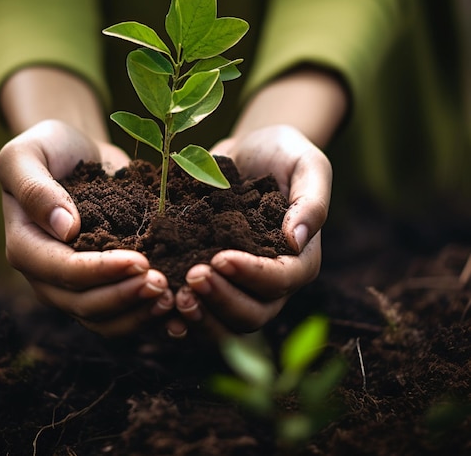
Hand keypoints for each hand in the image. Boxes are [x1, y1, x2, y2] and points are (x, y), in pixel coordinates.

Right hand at [0, 119, 173, 336]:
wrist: (76, 152)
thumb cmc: (48, 148)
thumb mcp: (26, 155)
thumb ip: (34, 188)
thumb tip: (64, 229)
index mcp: (25, 245)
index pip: (60, 271)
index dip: (99, 272)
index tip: (139, 261)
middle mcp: (46, 274)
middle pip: (83, 303)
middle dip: (125, 297)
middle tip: (164, 284)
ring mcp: (74, 284)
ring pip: (103, 318)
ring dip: (138, 313)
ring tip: (172, 297)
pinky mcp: (101, 282)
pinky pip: (120, 312)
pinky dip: (145, 315)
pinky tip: (174, 307)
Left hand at [173, 125, 329, 338]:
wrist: (248, 150)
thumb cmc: (283, 153)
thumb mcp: (307, 165)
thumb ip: (311, 201)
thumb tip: (297, 240)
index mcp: (300, 257)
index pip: (281, 280)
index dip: (252, 275)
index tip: (220, 258)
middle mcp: (272, 280)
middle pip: (253, 313)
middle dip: (221, 300)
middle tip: (191, 277)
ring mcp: (240, 283)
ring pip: (226, 321)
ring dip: (201, 316)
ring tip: (173, 297)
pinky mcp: (214, 278)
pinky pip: (201, 309)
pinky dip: (182, 315)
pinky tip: (161, 305)